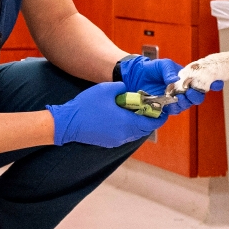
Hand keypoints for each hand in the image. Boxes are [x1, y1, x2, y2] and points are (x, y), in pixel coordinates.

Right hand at [48, 82, 166, 147]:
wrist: (67, 123)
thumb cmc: (86, 106)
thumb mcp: (106, 89)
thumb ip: (122, 87)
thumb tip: (128, 88)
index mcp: (126, 122)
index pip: (151, 123)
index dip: (159, 116)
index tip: (161, 108)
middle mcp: (124, 134)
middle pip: (144, 129)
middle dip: (149, 118)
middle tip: (148, 106)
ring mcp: (116, 140)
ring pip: (134, 133)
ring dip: (138, 123)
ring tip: (135, 110)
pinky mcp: (109, 142)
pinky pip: (125, 135)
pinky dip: (128, 127)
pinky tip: (122, 116)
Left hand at [117, 55, 220, 115]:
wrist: (133, 77)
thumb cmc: (150, 69)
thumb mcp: (161, 64)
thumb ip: (169, 70)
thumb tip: (175, 80)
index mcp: (186, 78)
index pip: (203, 82)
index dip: (213, 84)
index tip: (217, 84)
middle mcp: (183, 90)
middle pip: (197, 97)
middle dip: (197, 95)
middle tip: (192, 91)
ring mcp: (175, 99)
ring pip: (187, 105)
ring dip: (185, 102)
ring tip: (178, 97)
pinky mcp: (165, 107)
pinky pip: (174, 110)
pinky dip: (174, 108)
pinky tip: (170, 104)